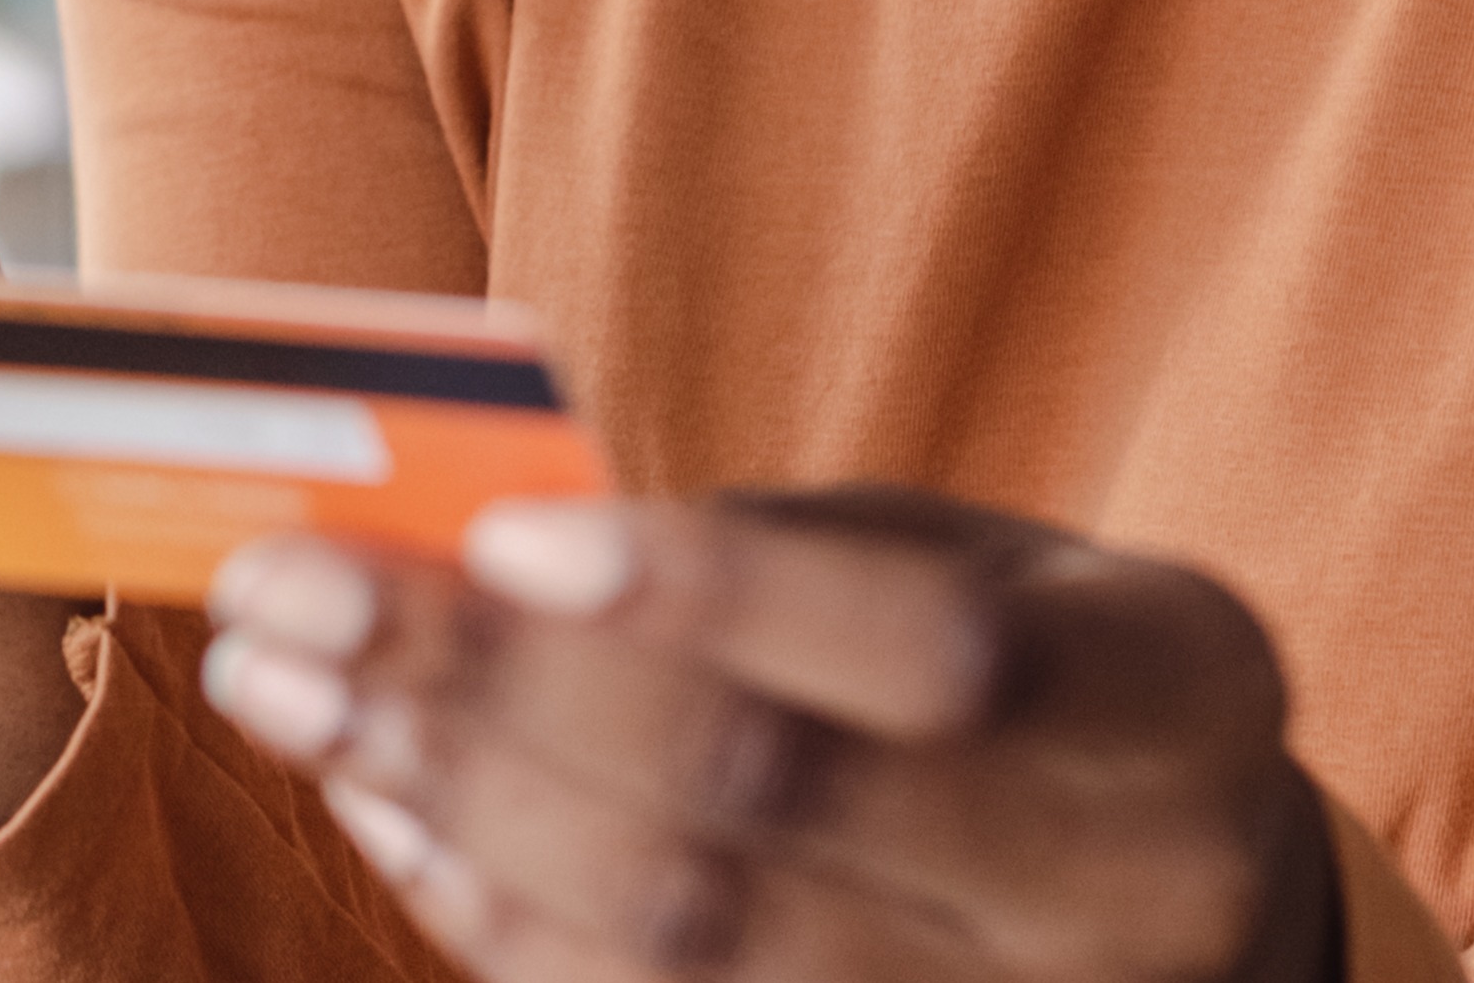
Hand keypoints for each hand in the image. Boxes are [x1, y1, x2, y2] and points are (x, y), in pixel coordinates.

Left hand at [196, 492, 1334, 982]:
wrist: (1163, 897)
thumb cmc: (1014, 677)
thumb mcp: (958, 561)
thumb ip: (754, 556)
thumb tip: (461, 538)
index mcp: (1182, 695)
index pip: (945, 655)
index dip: (720, 597)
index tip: (504, 532)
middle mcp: (1133, 898)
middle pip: (773, 809)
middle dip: (495, 686)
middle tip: (293, 590)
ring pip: (693, 946)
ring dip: (451, 802)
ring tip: (290, 685)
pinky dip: (493, 914)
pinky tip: (388, 799)